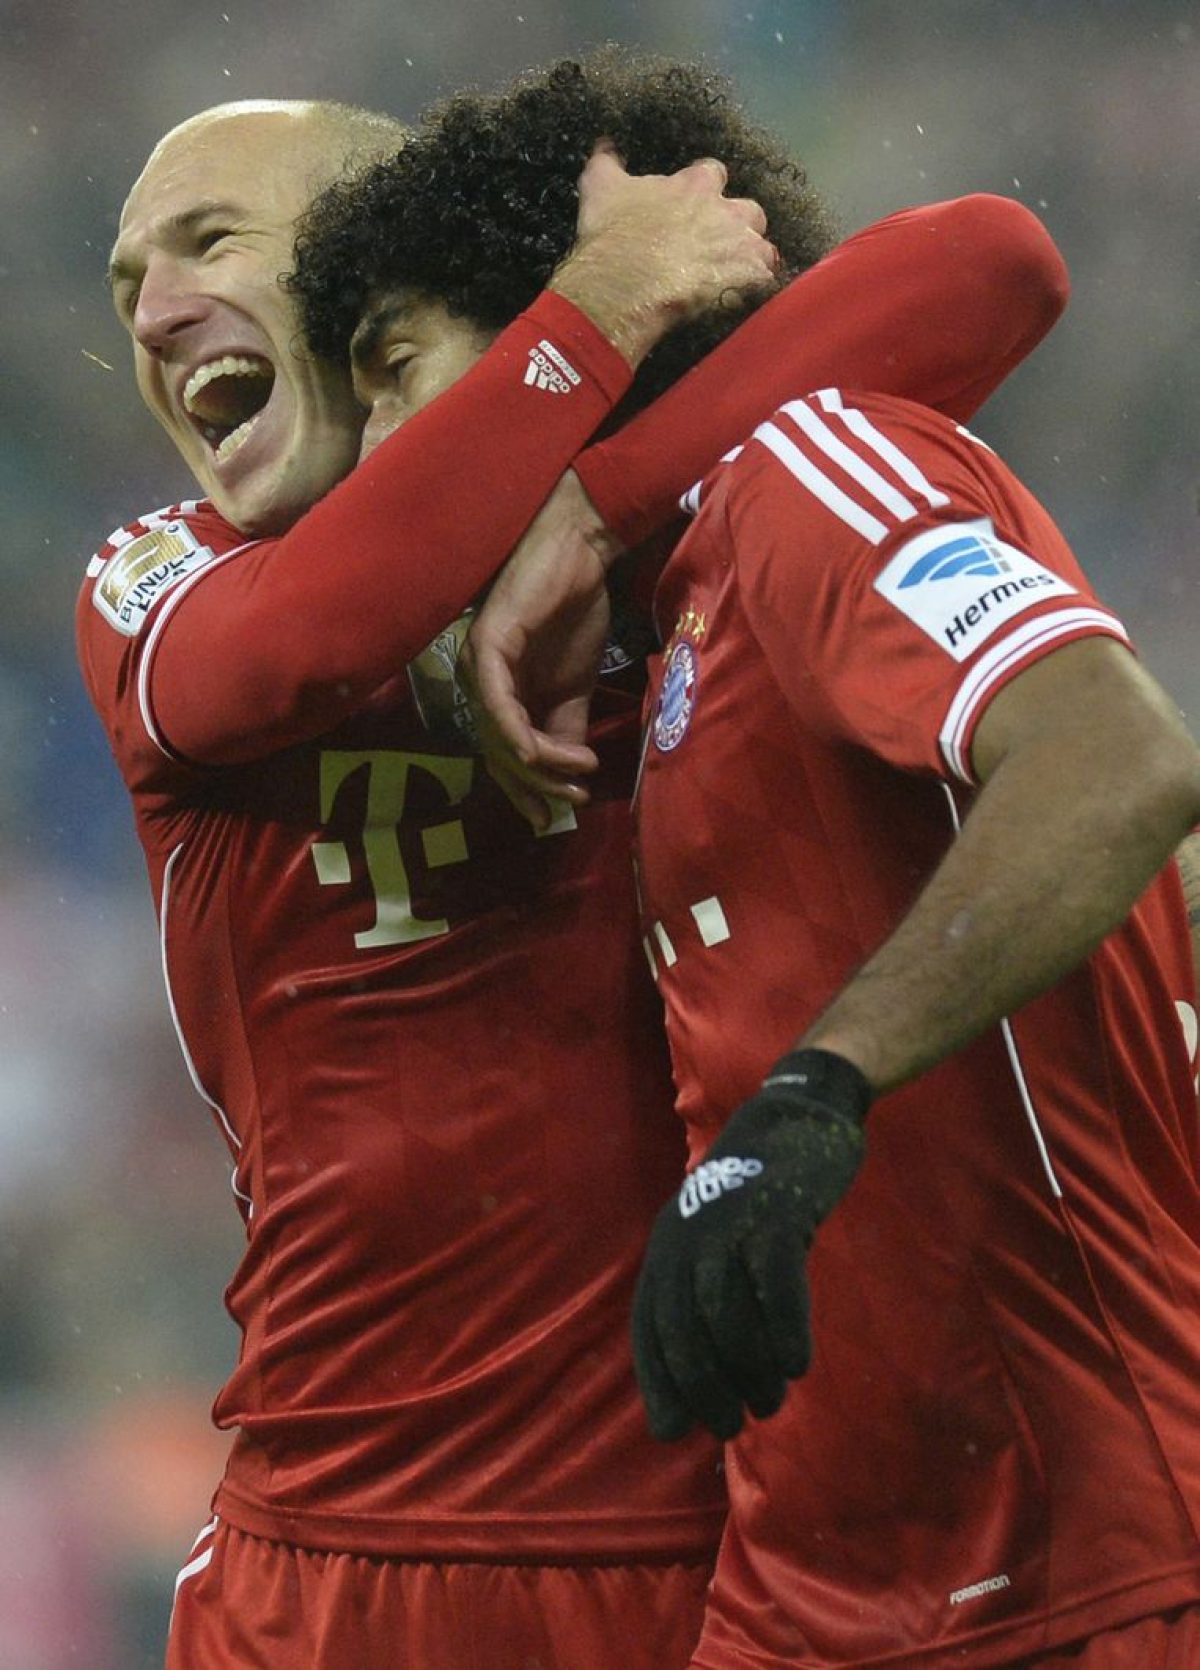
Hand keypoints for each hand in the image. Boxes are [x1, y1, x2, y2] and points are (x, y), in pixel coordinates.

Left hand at [460, 470, 616, 828]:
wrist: (579, 552)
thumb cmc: (575, 609)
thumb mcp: (577, 683)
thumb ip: (569, 725)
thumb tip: (573, 771)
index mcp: (499, 693)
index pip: (504, 754)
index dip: (527, 790)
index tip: (555, 817)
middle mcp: (479, 683)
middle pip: (497, 753)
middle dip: (534, 786)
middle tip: (570, 805)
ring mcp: (479, 665)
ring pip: (498, 734)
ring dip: (540, 763)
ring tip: (580, 773)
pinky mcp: (488, 645)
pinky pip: (497, 701)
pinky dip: (518, 732)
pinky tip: (541, 754)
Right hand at [551, 141, 778, 365]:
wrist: (624, 282)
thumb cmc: (613, 233)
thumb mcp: (600, 188)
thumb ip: (607, 163)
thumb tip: (605, 145)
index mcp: (695, 184)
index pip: (713, 173)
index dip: (705, 189)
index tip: (692, 204)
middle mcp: (725, 210)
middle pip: (748, 210)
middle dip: (738, 225)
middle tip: (717, 244)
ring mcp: (739, 245)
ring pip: (763, 247)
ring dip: (751, 258)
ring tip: (734, 275)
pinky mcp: (747, 278)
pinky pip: (764, 282)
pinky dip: (756, 289)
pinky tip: (742, 299)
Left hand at [632, 1048, 870, 1441]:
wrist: (795, 1117)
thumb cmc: (757, 1197)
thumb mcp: (719, 1243)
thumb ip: (708, 1303)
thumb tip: (699, 1387)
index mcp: (667, 1246)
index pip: (650, 1326)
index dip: (659, 1382)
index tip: (675, 1430)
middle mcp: (687, 1235)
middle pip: (684, 1326)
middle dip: (704, 1385)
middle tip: (732, 1423)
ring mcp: (729, 1223)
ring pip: (727, 1312)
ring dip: (748, 1367)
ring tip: (771, 1399)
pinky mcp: (775, 1213)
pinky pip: (775, 1283)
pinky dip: (784, 1329)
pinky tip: (797, 1365)